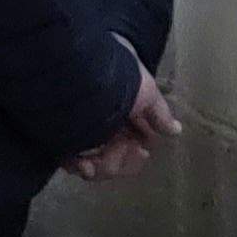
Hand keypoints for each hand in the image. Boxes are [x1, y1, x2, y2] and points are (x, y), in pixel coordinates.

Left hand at [66, 60, 180, 182]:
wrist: (82, 69)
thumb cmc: (118, 76)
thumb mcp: (146, 90)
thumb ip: (159, 113)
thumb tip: (176, 129)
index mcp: (119, 113)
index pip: (131, 144)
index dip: (137, 154)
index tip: (142, 151)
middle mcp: (99, 123)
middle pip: (115, 159)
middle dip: (124, 161)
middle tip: (129, 154)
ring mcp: (80, 133)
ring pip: (98, 165)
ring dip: (106, 166)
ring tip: (102, 160)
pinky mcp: (60, 139)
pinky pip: (74, 163)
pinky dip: (83, 167)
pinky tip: (85, 164)